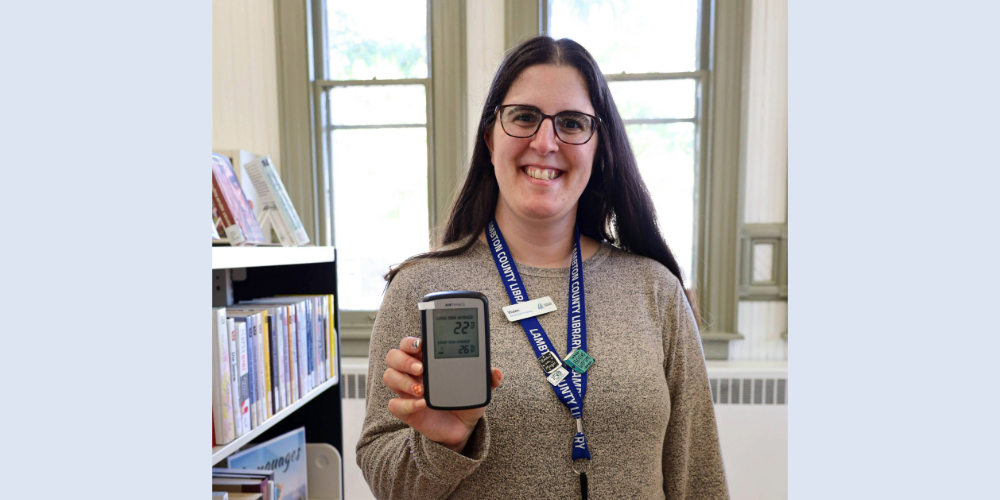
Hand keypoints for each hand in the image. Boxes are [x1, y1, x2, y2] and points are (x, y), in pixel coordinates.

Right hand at [383, 336, 502, 453]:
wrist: (463, 427)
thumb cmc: (466, 400)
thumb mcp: (479, 388)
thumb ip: (487, 378)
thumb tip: (495, 372)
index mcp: (427, 360)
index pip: (410, 344)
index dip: (410, 341)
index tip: (421, 345)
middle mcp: (413, 373)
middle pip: (393, 356)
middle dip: (403, 359)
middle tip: (421, 368)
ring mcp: (407, 391)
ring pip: (389, 377)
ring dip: (403, 381)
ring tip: (422, 389)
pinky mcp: (406, 410)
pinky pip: (395, 405)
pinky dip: (406, 404)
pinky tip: (422, 404)